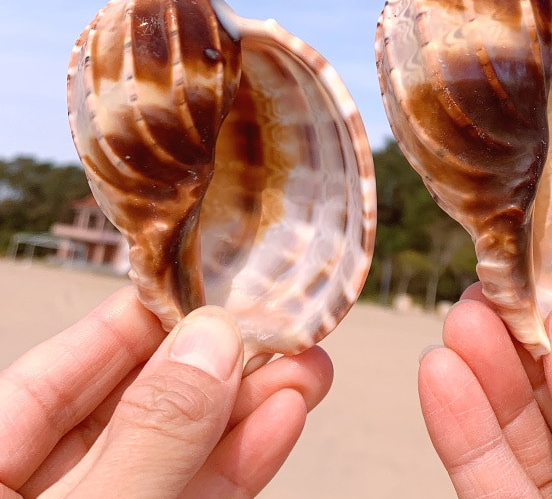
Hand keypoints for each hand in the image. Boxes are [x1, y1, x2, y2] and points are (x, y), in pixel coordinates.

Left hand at [0, 286, 331, 497]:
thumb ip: (148, 437)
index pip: (61, 369)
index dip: (138, 319)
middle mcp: (38, 491)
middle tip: (280, 324)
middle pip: (131, 408)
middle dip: (214, 365)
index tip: (209, 280)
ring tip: (306, 366)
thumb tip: (213, 341)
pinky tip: (283, 420)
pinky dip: (239, 464)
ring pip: (176, 453)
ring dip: (246, 412)